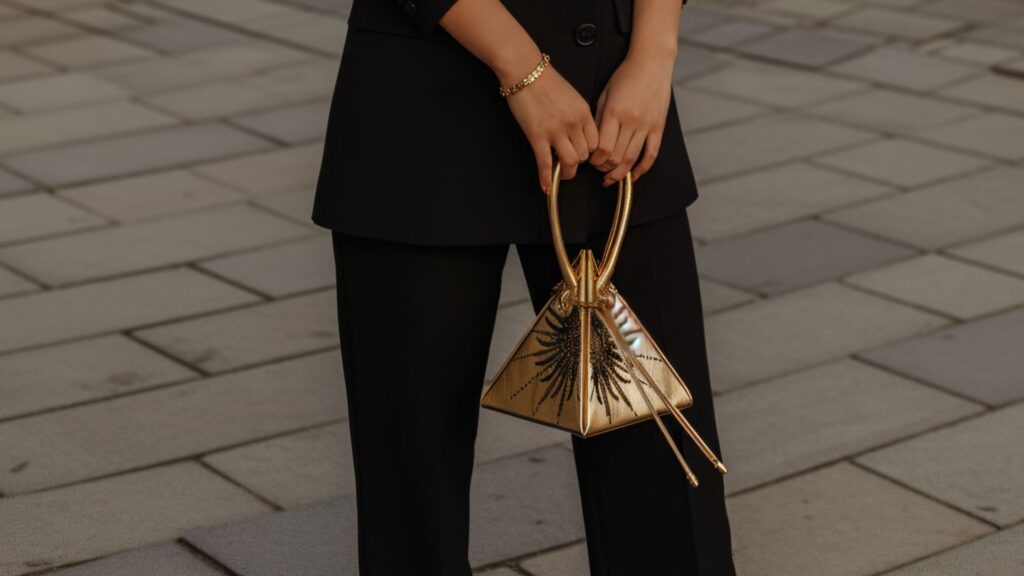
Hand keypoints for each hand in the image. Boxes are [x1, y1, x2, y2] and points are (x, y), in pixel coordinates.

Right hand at [502, 59, 599, 193]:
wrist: (526, 70)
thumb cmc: (546, 81)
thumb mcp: (572, 96)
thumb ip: (578, 116)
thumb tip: (579, 135)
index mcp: (584, 113)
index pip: (596, 143)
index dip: (591, 154)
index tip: (584, 157)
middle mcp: (573, 123)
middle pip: (585, 155)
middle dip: (578, 163)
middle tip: (569, 164)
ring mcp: (555, 130)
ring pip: (570, 162)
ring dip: (566, 172)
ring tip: (560, 174)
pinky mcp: (537, 135)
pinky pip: (545, 163)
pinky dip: (546, 178)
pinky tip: (546, 187)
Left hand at [589, 52, 673, 186]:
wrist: (651, 63)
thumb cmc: (625, 77)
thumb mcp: (605, 95)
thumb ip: (599, 119)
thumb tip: (592, 144)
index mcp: (614, 112)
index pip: (603, 148)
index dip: (594, 160)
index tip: (590, 161)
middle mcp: (631, 121)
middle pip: (616, 157)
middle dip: (604, 168)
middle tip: (599, 169)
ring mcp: (647, 125)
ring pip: (632, 159)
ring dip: (619, 173)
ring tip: (611, 177)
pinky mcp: (658, 127)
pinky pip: (651, 154)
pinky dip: (641, 169)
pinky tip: (633, 176)